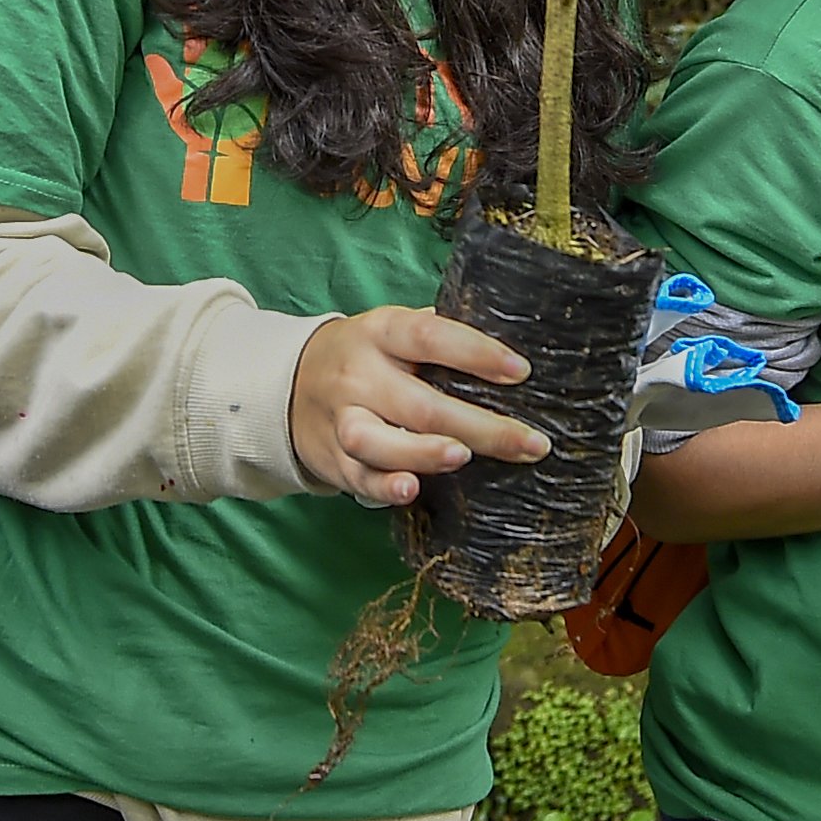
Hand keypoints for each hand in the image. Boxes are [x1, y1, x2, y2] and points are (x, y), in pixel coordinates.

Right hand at [291, 306, 545, 505]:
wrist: (287, 384)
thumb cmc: (366, 357)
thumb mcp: (392, 331)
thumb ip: (438, 337)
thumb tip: (512, 350)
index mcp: (380, 333)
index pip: (430, 337)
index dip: (476, 353)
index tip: (521, 371)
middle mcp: (358, 375)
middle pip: (419, 403)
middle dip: (481, 426)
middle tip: (532, 443)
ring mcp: (342, 419)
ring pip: (377, 441)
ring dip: (423, 451)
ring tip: (464, 457)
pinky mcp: (334, 459)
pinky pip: (359, 476)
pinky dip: (384, 486)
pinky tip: (411, 489)